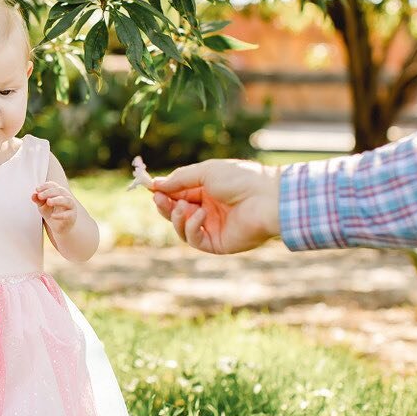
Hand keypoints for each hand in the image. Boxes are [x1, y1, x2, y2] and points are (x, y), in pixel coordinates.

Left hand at [32, 181, 77, 233]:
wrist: (59, 228)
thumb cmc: (51, 213)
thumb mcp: (42, 207)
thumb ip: (38, 201)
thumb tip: (33, 195)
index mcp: (59, 192)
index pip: (53, 185)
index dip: (45, 186)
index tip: (37, 190)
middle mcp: (66, 197)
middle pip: (60, 190)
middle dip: (49, 192)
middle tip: (40, 196)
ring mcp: (71, 206)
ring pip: (67, 200)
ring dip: (57, 200)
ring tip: (48, 202)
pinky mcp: (72, 216)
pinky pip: (68, 214)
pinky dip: (60, 215)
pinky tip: (52, 216)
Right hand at [151, 159, 280, 253]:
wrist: (267, 198)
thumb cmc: (240, 179)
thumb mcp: (205, 172)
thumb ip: (180, 179)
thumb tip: (156, 184)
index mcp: (206, 191)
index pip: (178, 194)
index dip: (163, 192)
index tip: (150, 188)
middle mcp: (207, 210)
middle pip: (175, 212)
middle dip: (165, 206)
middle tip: (159, 199)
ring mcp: (212, 227)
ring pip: (181, 228)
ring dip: (177, 217)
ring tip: (184, 207)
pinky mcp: (217, 243)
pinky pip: (195, 239)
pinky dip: (192, 227)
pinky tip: (200, 215)